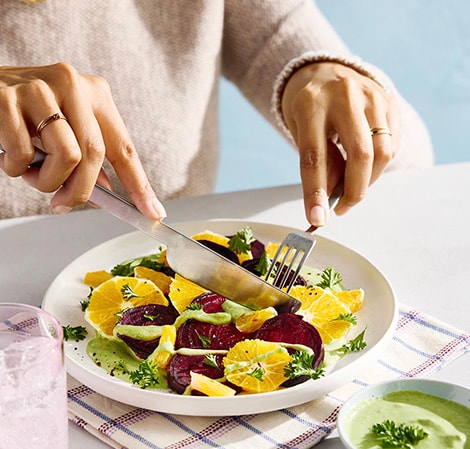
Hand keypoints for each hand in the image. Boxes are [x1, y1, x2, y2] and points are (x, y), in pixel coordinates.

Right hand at [0, 63, 165, 219]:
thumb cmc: (26, 117)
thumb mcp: (63, 132)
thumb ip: (86, 158)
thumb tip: (107, 194)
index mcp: (94, 94)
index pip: (125, 148)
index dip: (140, 185)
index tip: (153, 213)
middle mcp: (72, 85)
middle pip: (95, 154)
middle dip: (81, 190)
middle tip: (64, 204)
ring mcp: (40, 88)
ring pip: (67, 156)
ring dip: (48, 180)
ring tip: (32, 173)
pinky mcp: (6, 98)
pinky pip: (23, 154)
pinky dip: (16, 168)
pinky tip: (9, 156)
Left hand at [281, 62, 398, 226]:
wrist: (324, 71)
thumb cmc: (308, 106)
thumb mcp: (300, 130)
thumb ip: (318, 161)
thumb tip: (331, 199)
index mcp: (311, 104)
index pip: (314, 156)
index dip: (315, 192)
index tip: (317, 219)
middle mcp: (344, 96)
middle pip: (360, 155)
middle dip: (354, 191)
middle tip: (342, 208)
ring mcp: (371, 96)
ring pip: (383, 152)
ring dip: (369, 180)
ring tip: (351, 184)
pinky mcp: (389, 101)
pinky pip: (392, 144)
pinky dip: (378, 164)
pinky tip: (363, 163)